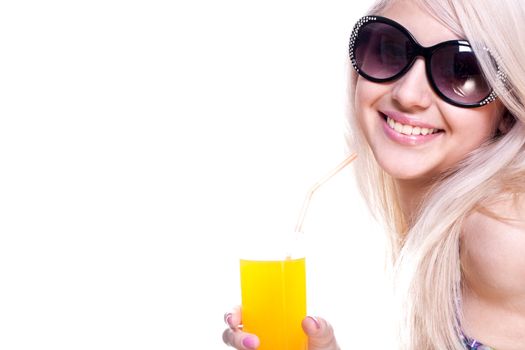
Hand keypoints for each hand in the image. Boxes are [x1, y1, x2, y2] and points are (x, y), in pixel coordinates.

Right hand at [222, 306, 339, 349]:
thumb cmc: (321, 348)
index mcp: (268, 319)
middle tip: (252, 342)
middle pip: (231, 334)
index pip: (243, 312)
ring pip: (236, 349)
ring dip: (239, 347)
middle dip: (233, 336)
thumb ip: (321, 329)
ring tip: (255, 349)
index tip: (233, 319)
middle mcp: (258, 335)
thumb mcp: (324, 337)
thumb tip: (309, 320)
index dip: (232, 313)